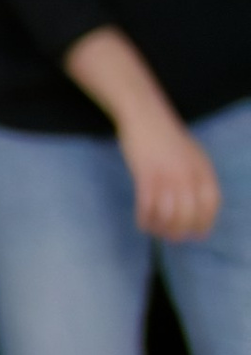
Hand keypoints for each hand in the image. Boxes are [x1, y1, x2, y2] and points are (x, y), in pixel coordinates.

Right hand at [119, 113, 222, 239]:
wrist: (146, 117)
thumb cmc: (167, 138)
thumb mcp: (192, 155)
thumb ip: (198, 177)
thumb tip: (199, 206)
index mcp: (202, 168)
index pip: (211, 204)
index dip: (205, 222)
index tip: (198, 235)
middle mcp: (188, 174)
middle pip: (188, 214)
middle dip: (180, 231)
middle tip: (172, 237)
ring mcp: (167, 175)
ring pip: (167, 215)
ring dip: (161, 228)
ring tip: (155, 230)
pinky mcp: (146, 176)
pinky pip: (147, 207)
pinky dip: (144, 219)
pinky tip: (142, 221)